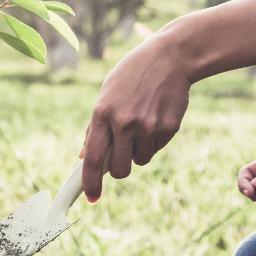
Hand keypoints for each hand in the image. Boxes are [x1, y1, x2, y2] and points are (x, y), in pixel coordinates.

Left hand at [80, 32, 190, 201]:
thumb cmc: (132, 75)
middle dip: (119, 170)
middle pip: (120, 170)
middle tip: (121, 155)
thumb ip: (95, 127)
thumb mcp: (107, 94)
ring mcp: (148, 127)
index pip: (93, 158)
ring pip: (140, 160)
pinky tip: (156, 116)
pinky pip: (156, 149)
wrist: (170, 58)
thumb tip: (84, 157)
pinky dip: (154, 140)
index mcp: (103, 113)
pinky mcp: (168, 128)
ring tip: (142, 122)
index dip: (90, 183)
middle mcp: (124, 123)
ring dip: (138, 150)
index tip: (91, 198)